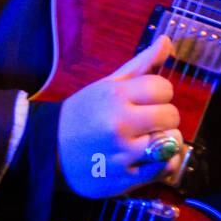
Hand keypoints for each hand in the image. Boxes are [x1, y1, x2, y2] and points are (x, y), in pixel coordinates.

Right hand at [57, 36, 182, 198]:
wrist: (48, 150)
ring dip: (168, 141)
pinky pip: (164, 169)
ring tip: (153, 140)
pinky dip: (166, 164)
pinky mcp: (123, 179)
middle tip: (150, 121)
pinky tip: (154, 158)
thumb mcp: (107, 85)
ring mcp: (121, 154)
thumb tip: (167, 41)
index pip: (164, 88)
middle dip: (165, 117)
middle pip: (171, 116)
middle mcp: (119, 124)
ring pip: (172, 143)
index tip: (149, 100)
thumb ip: (140, 65)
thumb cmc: (83, 114)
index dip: (161, 93)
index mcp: (115, 96)